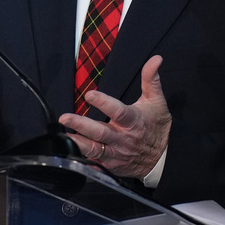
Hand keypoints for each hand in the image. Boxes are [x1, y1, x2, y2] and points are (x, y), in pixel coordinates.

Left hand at [58, 55, 170, 178]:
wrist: (162, 158)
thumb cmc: (156, 126)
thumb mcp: (156, 101)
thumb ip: (151, 79)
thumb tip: (155, 59)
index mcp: (134, 121)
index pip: (118, 111)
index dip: (104, 103)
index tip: (89, 94)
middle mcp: (123, 138)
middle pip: (101, 132)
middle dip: (81, 125)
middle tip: (65, 118)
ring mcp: (116, 153)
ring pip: (95, 149)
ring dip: (78, 143)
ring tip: (63, 136)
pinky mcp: (110, 165)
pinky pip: (94, 164)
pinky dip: (81, 161)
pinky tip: (69, 155)